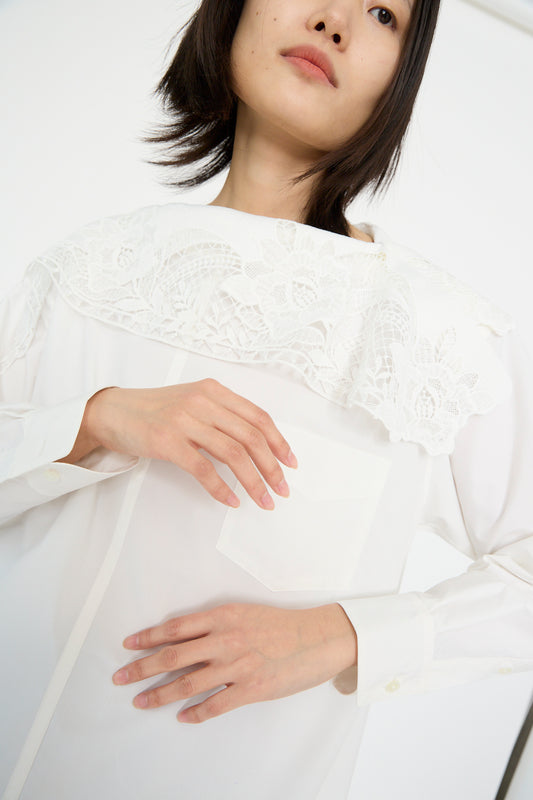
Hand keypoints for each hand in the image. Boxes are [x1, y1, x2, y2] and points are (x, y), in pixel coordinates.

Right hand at [59, 379, 297, 509]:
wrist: (112, 412)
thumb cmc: (156, 411)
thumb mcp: (193, 403)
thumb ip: (222, 416)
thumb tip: (258, 447)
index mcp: (214, 390)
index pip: (258, 417)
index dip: (279, 442)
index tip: (290, 464)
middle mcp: (202, 401)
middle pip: (251, 437)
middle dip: (272, 467)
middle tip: (282, 489)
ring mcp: (184, 420)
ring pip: (233, 454)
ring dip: (253, 481)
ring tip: (263, 500)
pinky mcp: (167, 442)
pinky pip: (204, 469)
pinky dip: (221, 488)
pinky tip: (231, 500)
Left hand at [112, 603, 356, 723]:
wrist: (319, 638)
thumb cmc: (282, 624)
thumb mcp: (244, 613)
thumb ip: (215, 625)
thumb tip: (183, 639)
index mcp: (223, 616)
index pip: (175, 627)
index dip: (148, 636)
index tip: (128, 644)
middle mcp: (226, 639)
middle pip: (173, 655)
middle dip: (141, 667)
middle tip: (119, 677)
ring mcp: (238, 665)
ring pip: (188, 683)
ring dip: (160, 694)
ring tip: (141, 701)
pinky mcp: (252, 688)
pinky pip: (215, 705)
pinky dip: (195, 713)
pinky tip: (182, 717)